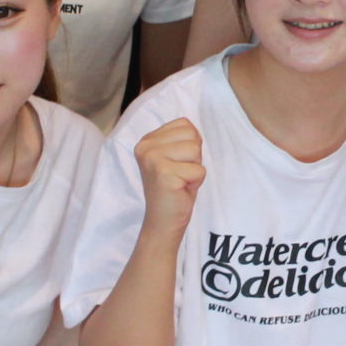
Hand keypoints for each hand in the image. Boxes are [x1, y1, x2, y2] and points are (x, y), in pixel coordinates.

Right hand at [134, 117, 204, 235]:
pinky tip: (181, 189)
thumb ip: (180, 139)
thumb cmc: (174, 188)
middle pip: (192, 135)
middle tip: (180, 174)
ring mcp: (153, 159)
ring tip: (181, 181)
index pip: (185, 124)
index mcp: (147, 139)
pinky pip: (199, 170)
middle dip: (194, 157)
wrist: (163, 221)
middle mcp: (146, 146)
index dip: (190, 146)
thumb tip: (193, 128)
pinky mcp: (164, 173)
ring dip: (195, 169)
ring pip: (196, 150)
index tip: (177, 164)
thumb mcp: (175, 156)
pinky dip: (196, 182)